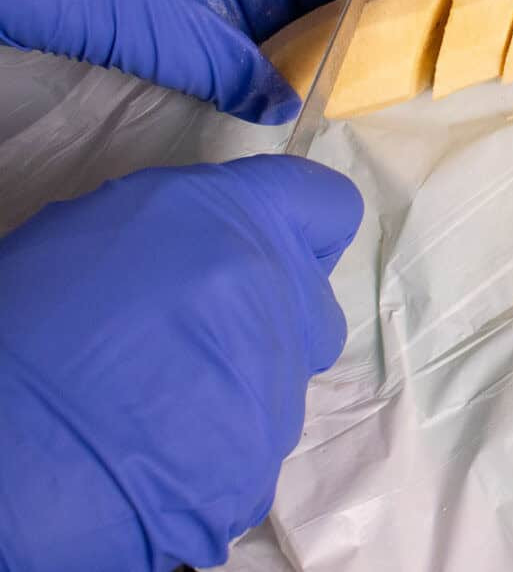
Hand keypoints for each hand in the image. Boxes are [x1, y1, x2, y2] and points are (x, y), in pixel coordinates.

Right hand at [0, 156, 362, 570]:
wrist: (1, 444)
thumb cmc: (24, 317)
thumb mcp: (104, 229)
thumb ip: (192, 231)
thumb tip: (217, 248)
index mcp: (237, 218)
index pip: (326, 206)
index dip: (303, 228)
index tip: (269, 247)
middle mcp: (277, 292)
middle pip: (310, 306)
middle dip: (270, 318)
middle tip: (193, 333)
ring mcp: (279, 382)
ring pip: (283, 378)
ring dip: (237, 382)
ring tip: (155, 397)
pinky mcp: (264, 458)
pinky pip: (254, 442)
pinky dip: (217, 442)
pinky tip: (152, 447)